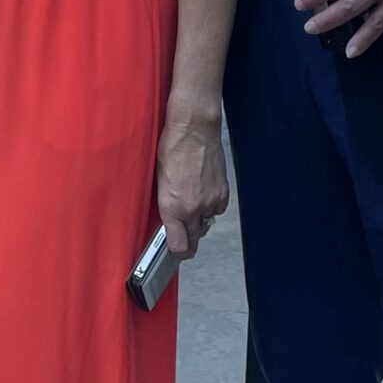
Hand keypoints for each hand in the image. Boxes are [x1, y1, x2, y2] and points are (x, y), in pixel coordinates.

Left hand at [154, 110, 228, 257]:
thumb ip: (165, 204)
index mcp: (172, 207)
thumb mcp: (158, 180)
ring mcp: (210, 201)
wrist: (194, 130)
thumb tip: (169, 219)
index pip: (179, 246)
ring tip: (192, 204)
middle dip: (189, 239)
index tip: (175, 252)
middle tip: (184, 234)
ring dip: (200, 220)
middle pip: (195, 239)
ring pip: (206, 224)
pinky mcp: (223, 192)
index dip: (178, 253)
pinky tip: (204, 194)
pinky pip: (217, 210)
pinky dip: (211, 207)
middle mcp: (193, 209)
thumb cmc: (170, 149)